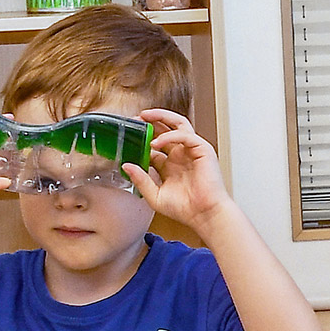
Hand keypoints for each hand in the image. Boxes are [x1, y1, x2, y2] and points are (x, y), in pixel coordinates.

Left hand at [125, 109, 231, 230]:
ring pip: (178, 124)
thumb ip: (141, 180)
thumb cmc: (185, 209)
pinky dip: (170, 135)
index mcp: (170, 165)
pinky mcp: (203, 150)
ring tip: (146, 115)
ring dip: (162, 117)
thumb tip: (125, 166)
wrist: (204, 215)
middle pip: (165, 129)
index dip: (141, 139)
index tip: (127, 136)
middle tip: (135, 118)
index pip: (153, 145)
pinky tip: (157, 142)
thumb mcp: (154, 196)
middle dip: (150, 122)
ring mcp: (191, 151)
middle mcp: (180, 155)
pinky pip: (186, 135)